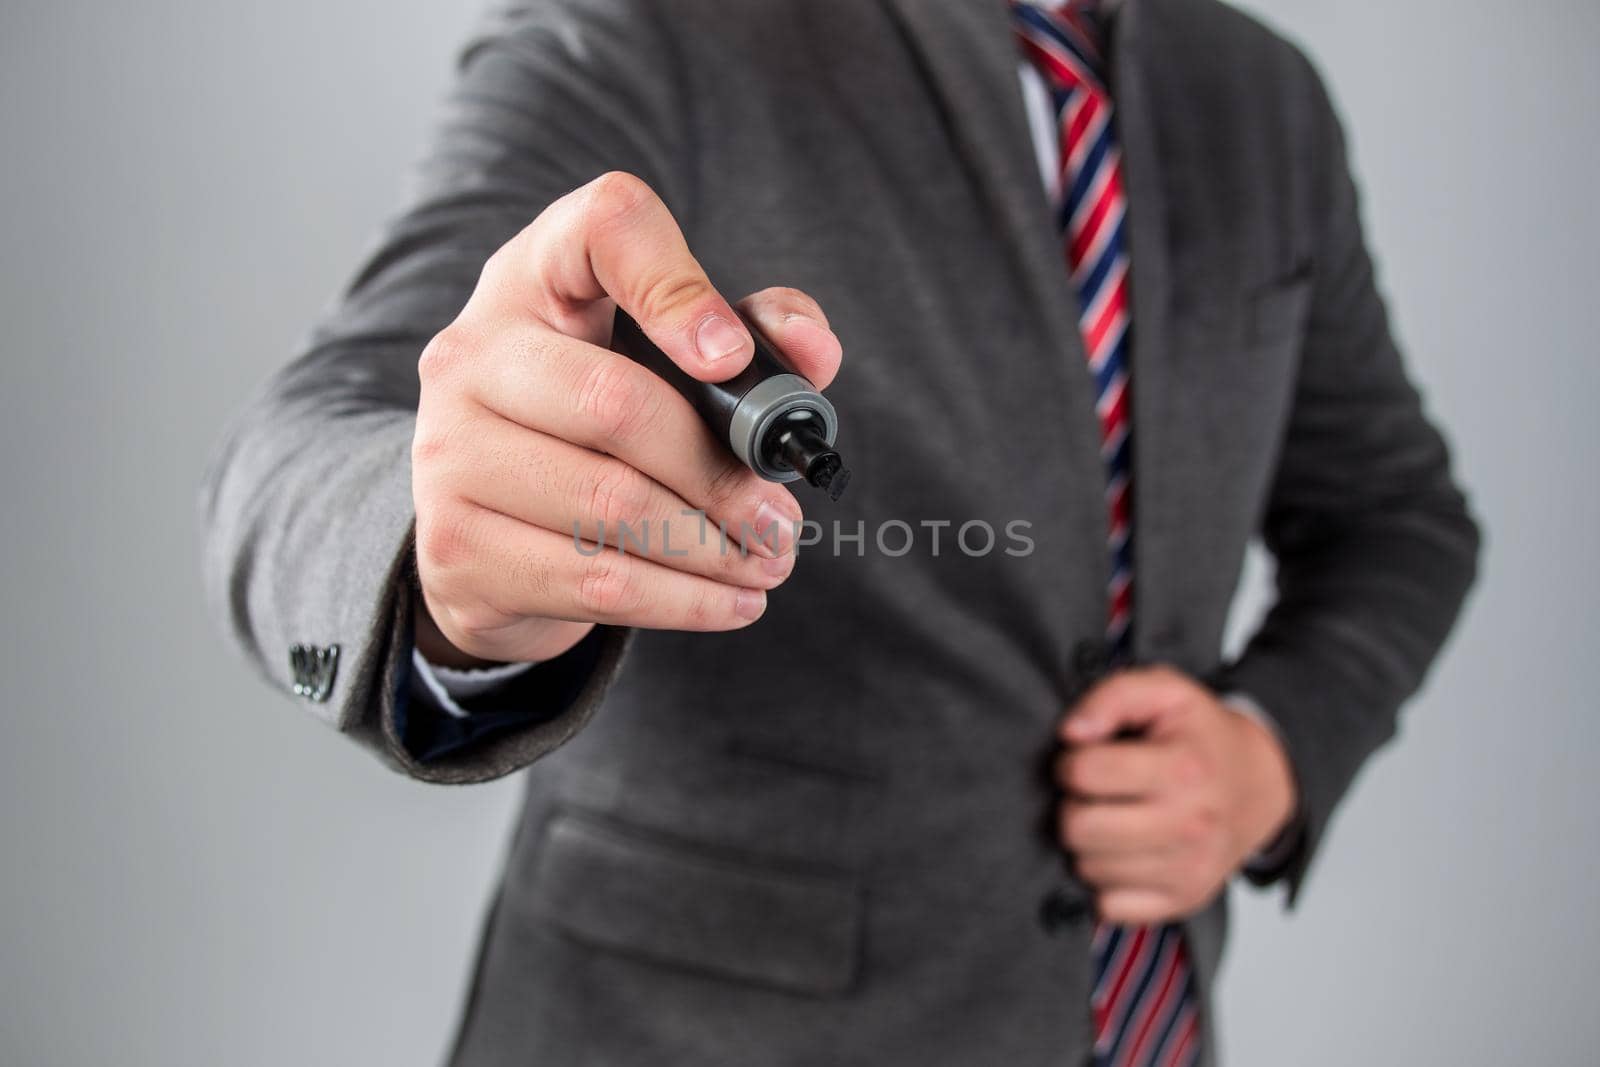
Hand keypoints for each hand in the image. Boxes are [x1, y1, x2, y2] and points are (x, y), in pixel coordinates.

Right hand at [410, 172, 843, 667]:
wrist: (480, 524)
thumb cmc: (593, 422)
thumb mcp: (663, 357)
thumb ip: (753, 333)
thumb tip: (813, 352)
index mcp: (535, 278)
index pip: (603, 228)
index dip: (674, 285)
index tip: (731, 357)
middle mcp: (473, 354)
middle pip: (617, 404)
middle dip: (721, 474)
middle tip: (781, 518)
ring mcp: (450, 452)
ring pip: (611, 506)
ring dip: (712, 549)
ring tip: (768, 561)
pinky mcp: (455, 545)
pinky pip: (593, 579)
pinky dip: (682, 601)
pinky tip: (731, 602)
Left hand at [1053, 666, 1297, 923]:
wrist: (1260, 783)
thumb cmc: (1201, 735)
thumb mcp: (1164, 691)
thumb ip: (1112, 696)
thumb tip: (1072, 733)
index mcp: (1183, 768)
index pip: (1086, 773)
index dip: (1070, 762)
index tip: (1085, 760)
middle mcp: (1190, 824)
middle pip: (1079, 828)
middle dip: (1072, 806)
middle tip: (1092, 795)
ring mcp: (1189, 869)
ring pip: (1088, 869)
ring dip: (1087, 844)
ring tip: (1112, 818)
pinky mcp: (1184, 900)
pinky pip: (1109, 906)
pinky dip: (1105, 882)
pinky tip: (1123, 853)